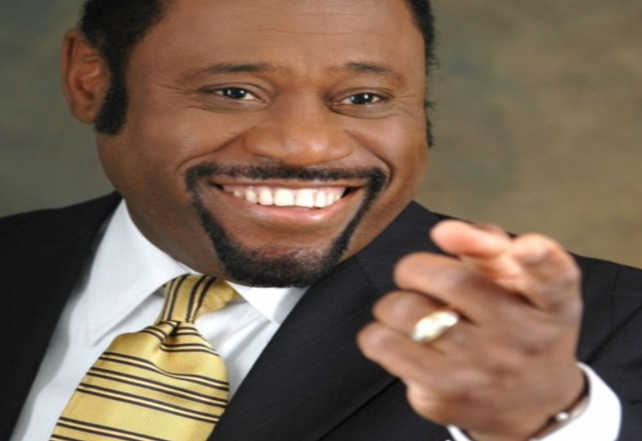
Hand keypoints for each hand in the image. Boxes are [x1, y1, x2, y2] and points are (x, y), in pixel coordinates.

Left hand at [357, 220, 585, 440]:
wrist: (532, 403)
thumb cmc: (518, 324)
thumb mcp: (519, 280)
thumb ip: (487, 243)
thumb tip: (445, 232)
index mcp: (549, 303)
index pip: (553, 278)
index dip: (538, 258)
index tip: (525, 249)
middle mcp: (520, 339)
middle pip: (450, 279)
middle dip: (415, 269)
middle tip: (417, 279)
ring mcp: (481, 372)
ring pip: (402, 311)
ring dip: (393, 303)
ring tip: (410, 313)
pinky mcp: (444, 397)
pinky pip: (383, 346)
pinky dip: (380, 334)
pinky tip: (404, 341)